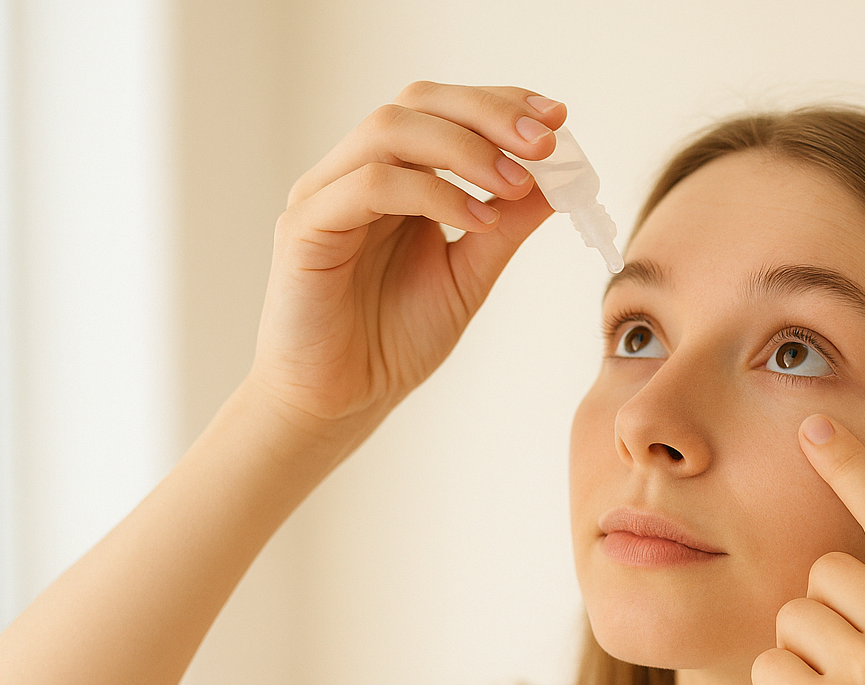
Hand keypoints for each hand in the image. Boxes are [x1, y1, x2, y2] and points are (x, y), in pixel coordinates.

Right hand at [249, 81, 564, 425]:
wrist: (338, 404)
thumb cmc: (392, 341)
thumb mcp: (469, 274)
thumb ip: (506, 225)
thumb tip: (559, 180)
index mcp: (392, 174)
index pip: (444, 110)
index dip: (501, 103)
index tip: (558, 118)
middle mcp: (354, 171)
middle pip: (417, 101)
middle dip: (489, 113)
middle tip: (545, 142)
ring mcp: (325, 194)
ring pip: (390, 128)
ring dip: (465, 148)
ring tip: (518, 182)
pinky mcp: (305, 227)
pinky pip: (370, 185)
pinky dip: (432, 193)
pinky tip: (478, 221)